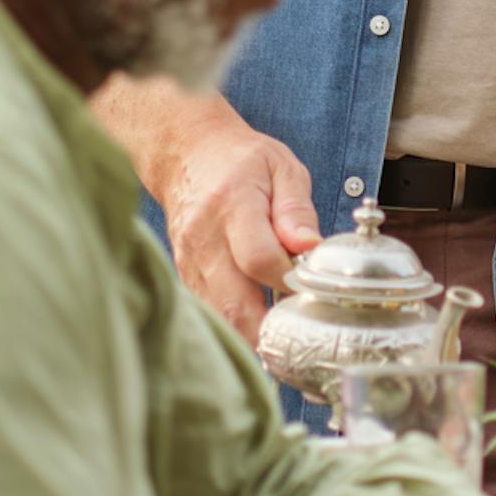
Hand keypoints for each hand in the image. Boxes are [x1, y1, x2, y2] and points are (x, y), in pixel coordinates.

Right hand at [148, 109, 320, 335]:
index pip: (259, 258)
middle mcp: (205, 238)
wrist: (186, 154)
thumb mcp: (281, 167)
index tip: (311, 288)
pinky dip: (233, 326)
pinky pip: (209, 311)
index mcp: (233, 205)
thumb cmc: (239, 160)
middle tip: (299, 340)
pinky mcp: (184, 274)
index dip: (288, 281)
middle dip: (268, 331)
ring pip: (218, 316)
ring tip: (282, 341)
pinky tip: (258, 327)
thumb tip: (310, 249)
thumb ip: (297, 210)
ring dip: (250, 336)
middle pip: (233, 302)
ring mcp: (189, 260)